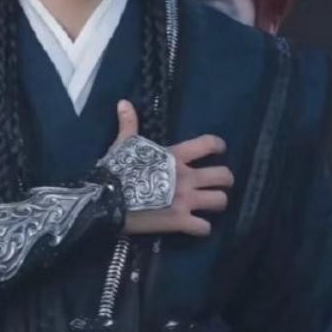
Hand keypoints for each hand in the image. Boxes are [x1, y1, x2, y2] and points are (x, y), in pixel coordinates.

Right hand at [109, 100, 233, 236]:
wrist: (107, 200)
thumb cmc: (117, 170)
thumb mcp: (123, 144)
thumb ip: (129, 124)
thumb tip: (123, 102)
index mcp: (175, 156)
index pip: (208, 145)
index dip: (218, 146)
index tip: (219, 150)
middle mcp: (187, 177)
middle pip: (224, 176)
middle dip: (224, 180)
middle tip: (217, 184)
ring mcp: (186, 200)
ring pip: (220, 201)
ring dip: (216, 203)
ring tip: (209, 205)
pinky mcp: (180, 222)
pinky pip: (204, 228)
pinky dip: (202, 229)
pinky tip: (196, 227)